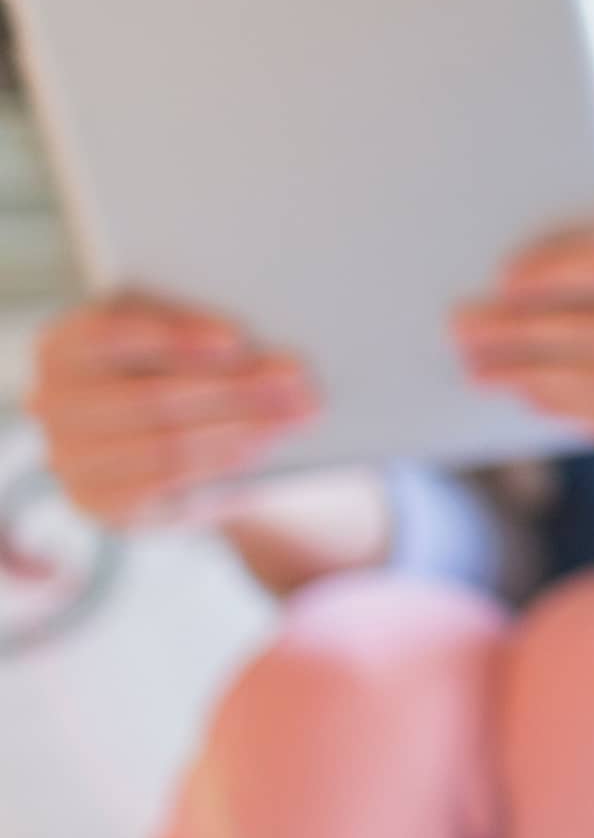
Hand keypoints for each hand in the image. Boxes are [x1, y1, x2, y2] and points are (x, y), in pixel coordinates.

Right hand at [30, 292, 315, 525]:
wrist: (177, 445)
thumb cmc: (185, 371)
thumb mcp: (186, 343)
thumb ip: (206, 336)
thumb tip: (271, 343)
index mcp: (64, 346)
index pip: (110, 334)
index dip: (174, 336)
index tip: (236, 339)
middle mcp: (51, 403)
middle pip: (149, 396)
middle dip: (231, 388)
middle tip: (294, 379)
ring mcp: (70, 460)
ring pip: (163, 444)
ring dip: (240, 427)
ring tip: (297, 412)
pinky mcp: (101, 503)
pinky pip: (165, 483)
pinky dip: (221, 460)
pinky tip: (262, 445)